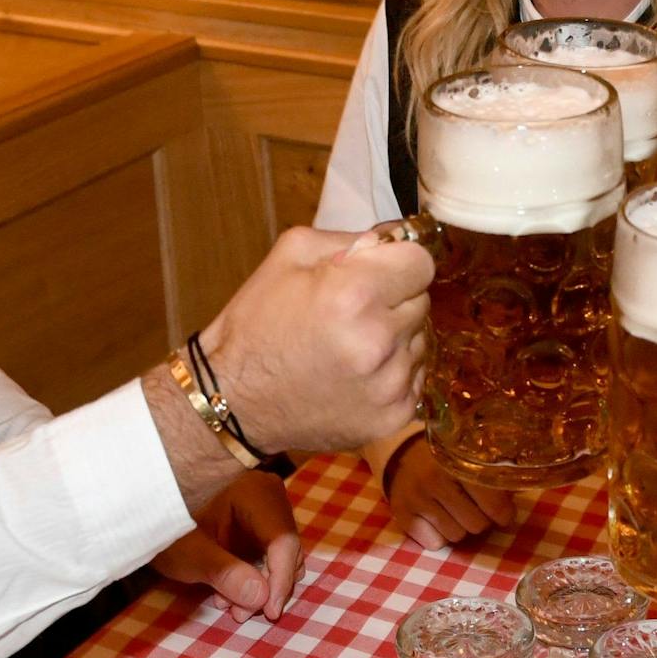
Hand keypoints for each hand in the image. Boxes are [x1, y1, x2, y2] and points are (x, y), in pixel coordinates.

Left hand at [151, 471, 304, 622]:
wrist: (147, 509)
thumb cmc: (167, 526)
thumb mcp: (190, 553)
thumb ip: (225, 573)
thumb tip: (261, 597)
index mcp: (255, 491)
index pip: (283, 539)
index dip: (280, 579)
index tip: (269, 611)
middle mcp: (267, 495)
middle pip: (285, 548)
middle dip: (266, 586)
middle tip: (240, 614)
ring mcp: (264, 508)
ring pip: (279, 555)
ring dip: (258, 585)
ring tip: (228, 605)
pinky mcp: (257, 523)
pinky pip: (268, 554)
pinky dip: (253, 576)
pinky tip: (227, 593)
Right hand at [201, 227, 431, 455]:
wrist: (234, 400)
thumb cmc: (257, 322)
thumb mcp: (290, 256)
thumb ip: (349, 240)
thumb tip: (392, 241)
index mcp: (355, 294)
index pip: (421, 263)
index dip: (398, 263)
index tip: (377, 274)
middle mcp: (380, 341)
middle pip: (422, 301)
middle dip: (393, 300)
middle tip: (353, 313)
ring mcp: (390, 385)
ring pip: (420, 341)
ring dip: (394, 339)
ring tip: (350, 347)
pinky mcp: (393, 417)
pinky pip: (415, 379)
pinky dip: (392, 374)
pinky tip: (356, 375)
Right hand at [384, 439, 515, 549]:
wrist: (404, 454)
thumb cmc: (448, 460)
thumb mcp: (473, 459)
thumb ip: (498, 476)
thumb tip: (526, 487)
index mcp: (458, 463)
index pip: (494, 506)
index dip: (504, 514)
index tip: (503, 512)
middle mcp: (434, 480)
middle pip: (477, 526)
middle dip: (481, 520)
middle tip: (475, 509)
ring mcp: (416, 499)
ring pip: (456, 536)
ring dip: (460, 528)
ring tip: (454, 511)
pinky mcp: (402, 515)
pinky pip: (435, 543)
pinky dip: (439, 536)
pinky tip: (436, 518)